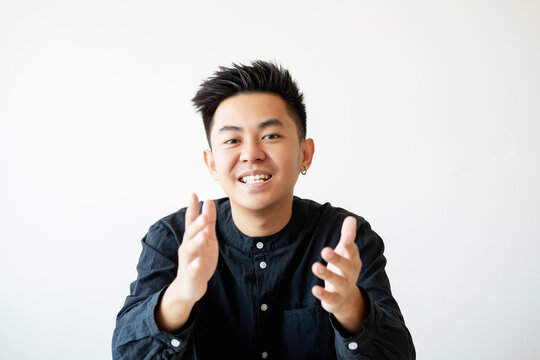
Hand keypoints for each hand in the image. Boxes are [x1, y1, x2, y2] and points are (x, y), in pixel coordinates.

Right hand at [156, 193, 218, 331]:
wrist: (189, 288)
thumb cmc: (199, 260)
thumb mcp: (206, 239)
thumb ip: (208, 221)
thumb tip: (209, 201)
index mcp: (192, 238)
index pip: (191, 221)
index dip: (192, 208)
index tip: (193, 193)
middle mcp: (187, 248)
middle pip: (190, 233)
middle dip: (197, 224)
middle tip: (204, 214)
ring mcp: (188, 262)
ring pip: (190, 250)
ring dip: (196, 241)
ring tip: (204, 234)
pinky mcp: (191, 277)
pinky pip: (192, 271)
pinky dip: (195, 266)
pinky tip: (199, 261)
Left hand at [311, 216, 365, 333]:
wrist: (346, 299)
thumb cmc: (343, 269)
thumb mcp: (345, 253)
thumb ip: (347, 236)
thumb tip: (351, 218)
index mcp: (353, 261)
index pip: (352, 252)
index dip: (348, 245)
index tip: (344, 239)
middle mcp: (350, 274)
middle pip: (346, 267)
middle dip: (336, 259)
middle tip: (325, 250)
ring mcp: (343, 288)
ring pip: (337, 282)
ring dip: (327, 274)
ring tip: (315, 266)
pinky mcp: (334, 299)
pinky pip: (330, 297)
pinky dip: (322, 294)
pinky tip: (314, 289)